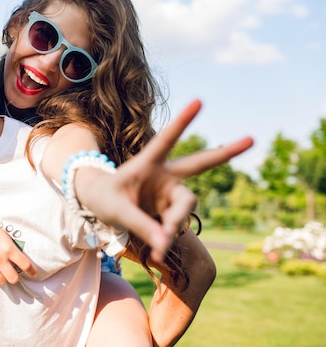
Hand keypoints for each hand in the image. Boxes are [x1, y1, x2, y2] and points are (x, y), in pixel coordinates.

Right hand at [0, 209, 36, 285]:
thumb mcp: (5, 237)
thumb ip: (11, 249)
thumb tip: (18, 263)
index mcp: (9, 248)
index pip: (25, 265)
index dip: (31, 271)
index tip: (33, 274)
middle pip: (13, 278)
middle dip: (14, 277)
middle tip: (12, 273)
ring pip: (1, 282)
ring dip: (2, 278)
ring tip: (0, 272)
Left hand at [82, 99, 252, 262]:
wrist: (99, 205)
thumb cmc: (104, 199)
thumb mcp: (116, 211)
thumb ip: (141, 225)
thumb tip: (166, 243)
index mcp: (147, 163)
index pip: (166, 140)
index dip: (183, 122)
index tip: (200, 101)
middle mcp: (165, 174)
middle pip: (199, 163)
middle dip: (225, 153)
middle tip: (252, 139)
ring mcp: (170, 191)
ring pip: (186, 206)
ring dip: (175, 223)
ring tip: (159, 244)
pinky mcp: (170, 208)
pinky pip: (177, 224)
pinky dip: (167, 237)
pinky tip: (157, 251)